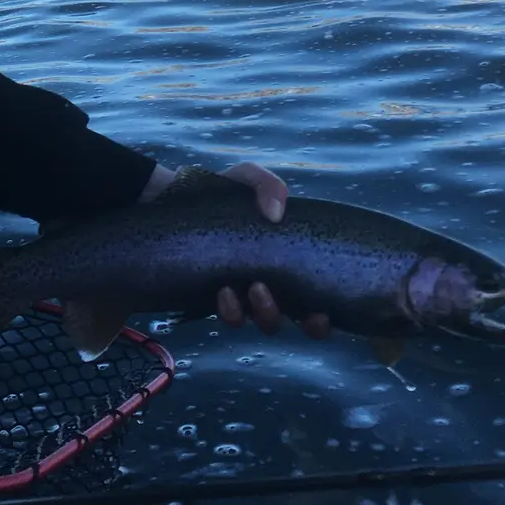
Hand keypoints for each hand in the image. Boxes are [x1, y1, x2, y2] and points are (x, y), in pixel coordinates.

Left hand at [216, 161, 330, 340]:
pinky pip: (232, 317)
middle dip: (307, 326)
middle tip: (301, 310)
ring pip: (267, 322)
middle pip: (302, 321)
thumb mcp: (247, 179)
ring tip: (254, 288)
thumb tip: (277, 213)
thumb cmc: (224, 192)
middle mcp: (276, 283)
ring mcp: (247, 295)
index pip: (321, 297)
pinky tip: (225, 291)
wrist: (176, 202)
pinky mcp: (219, 299)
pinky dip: (233, 310)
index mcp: (291, 260)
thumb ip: (267, 185)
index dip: (327, 316)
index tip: (324, 311)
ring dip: (266, 312)